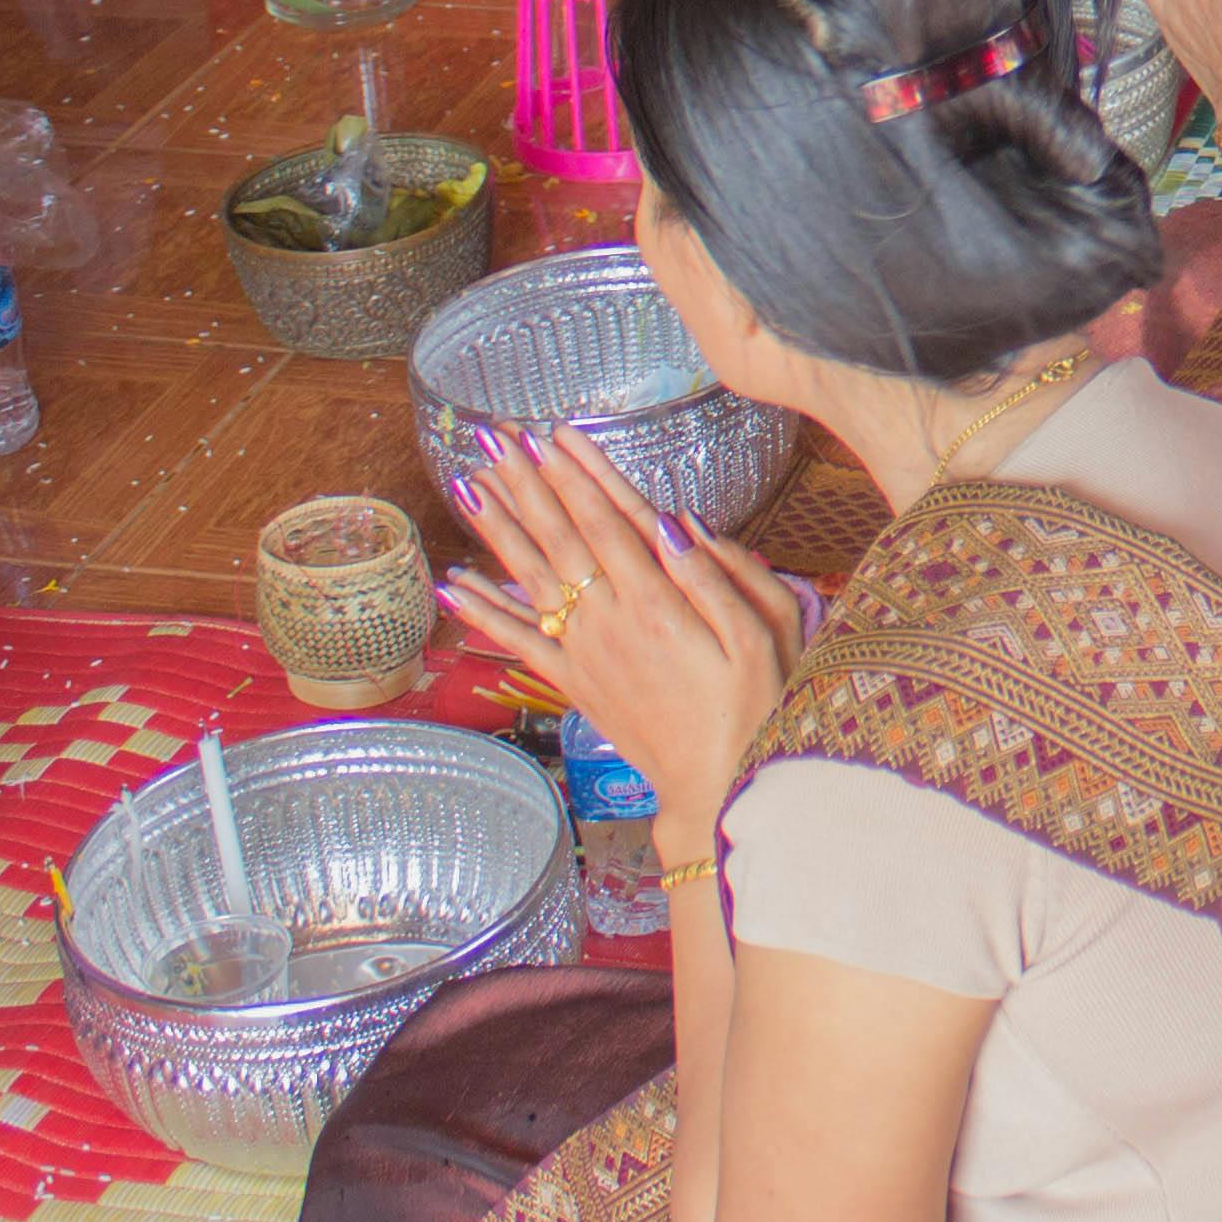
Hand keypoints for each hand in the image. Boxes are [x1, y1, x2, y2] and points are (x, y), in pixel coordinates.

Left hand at [439, 428, 803, 831]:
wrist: (716, 786)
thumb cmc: (753, 708)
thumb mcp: (765, 637)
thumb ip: (722, 576)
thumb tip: (677, 523)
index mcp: (660, 603)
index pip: (608, 522)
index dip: (577, 475)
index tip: (550, 435)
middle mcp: (610, 621)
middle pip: (560, 538)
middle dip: (527, 483)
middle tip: (495, 438)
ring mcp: (585, 652)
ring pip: (532, 579)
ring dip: (500, 528)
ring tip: (469, 485)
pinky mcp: (574, 681)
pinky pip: (519, 642)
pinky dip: (484, 612)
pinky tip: (455, 584)